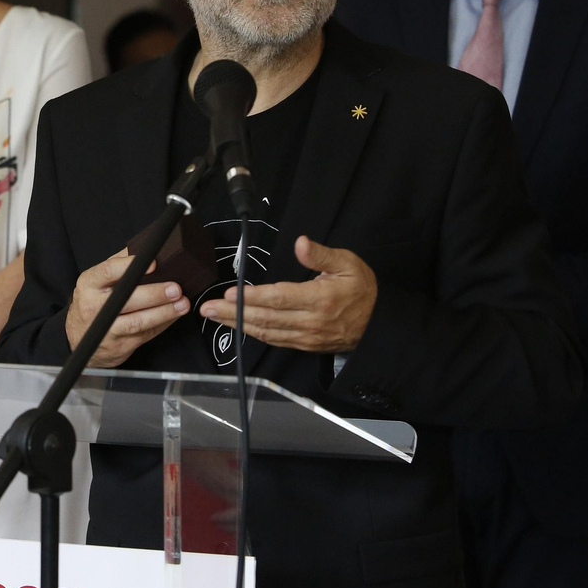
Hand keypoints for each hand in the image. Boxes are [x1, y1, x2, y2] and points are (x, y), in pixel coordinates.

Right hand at [64, 249, 188, 368]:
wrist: (78, 336)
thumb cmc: (94, 301)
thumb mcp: (98, 279)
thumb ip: (119, 263)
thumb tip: (147, 247)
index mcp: (89, 283)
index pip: (108, 271)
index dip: (130, 266)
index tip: (153, 263)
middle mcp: (95, 306)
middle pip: (127, 299)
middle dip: (154, 294)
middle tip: (175, 288)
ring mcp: (106, 329)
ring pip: (138, 321)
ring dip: (163, 312)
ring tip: (181, 304)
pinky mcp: (119, 345)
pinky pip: (145, 334)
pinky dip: (163, 324)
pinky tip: (174, 315)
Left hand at [199, 236, 376, 351]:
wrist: (378, 324)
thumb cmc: (362, 289)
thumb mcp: (347, 263)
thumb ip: (320, 254)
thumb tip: (300, 242)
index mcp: (320, 299)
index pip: (279, 298)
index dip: (252, 297)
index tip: (230, 293)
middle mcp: (311, 321)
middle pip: (266, 319)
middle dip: (234, 314)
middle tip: (208, 308)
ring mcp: (307, 337)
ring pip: (267, 332)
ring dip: (238, 325)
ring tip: (215, 317)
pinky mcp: (305, 345)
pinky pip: (275, 340)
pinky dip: (254, 333)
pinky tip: (238, 326)